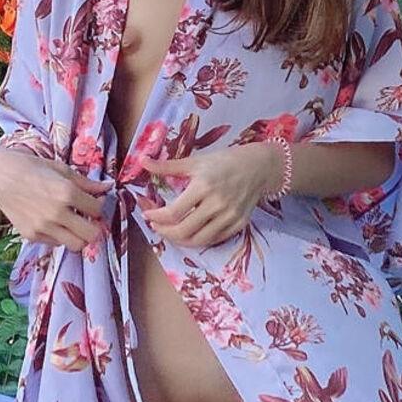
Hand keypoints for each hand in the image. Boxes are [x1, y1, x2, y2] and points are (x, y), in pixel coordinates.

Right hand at [0, 142, 111, 250]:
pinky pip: (56, 243)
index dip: (99, 206)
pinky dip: (61, 236)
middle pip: (91, 234)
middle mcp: (57, 213)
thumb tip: (108, 187)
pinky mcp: (32, 235)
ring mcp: (43, 227)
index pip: (98, 210)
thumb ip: (86, 183)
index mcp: (67, 192)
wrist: (0, 177)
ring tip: (74, 226)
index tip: (93, 203)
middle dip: (94, 227)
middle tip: (88, 219)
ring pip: (76, 245)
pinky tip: (56, 224)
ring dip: (79, 236)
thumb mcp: (62, 170)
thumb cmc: (33, 168)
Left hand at [137, 145, 279, 249]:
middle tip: (156, 226)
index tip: (147, 214)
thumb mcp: (196, 161)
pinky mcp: (239, 225)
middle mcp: (217, 204)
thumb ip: (167, 166)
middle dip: (164, 232)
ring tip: (170, 231)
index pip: (173, 212)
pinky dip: (198, 239)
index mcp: (203, 186)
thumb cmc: (225, 161)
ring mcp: (229, 217)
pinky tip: (190, 232)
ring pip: (198, 240)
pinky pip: (214, 240)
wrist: (259, 167)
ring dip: (179, 239)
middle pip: (183, 230)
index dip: (156, 217)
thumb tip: (142, 161)